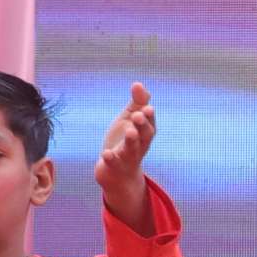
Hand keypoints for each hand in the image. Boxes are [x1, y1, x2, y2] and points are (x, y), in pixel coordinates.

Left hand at [95, 84, 157, 219]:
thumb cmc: (125, 141)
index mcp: (144, 133)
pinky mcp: (115, 166)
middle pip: (144, 136)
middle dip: (143, 126)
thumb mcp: (130, 120)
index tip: (147, 107)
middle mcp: (139, 145)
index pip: (150, 124)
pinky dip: (111, 159)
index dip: (149, 116)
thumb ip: (137, 103)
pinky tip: (106, 153)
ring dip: (131, 140)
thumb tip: (138, 83)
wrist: (116, 173)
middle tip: (139, 115)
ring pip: (132, 149)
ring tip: (129, 131)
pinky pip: (114, 163)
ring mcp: (128, 157)